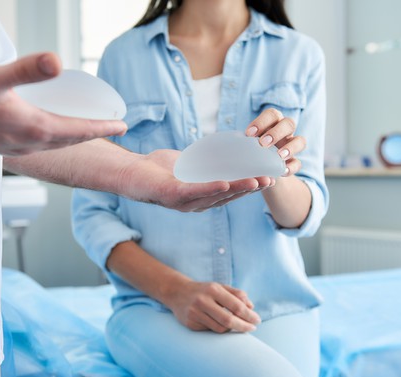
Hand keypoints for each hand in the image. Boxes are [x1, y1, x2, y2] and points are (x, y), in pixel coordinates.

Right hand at [0, 52, 126, 155]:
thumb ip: (25, 70)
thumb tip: (56, 62)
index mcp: (34, 128)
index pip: (79, 130)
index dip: (103, 127)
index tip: (123, 125)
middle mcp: (31, 143)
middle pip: (74, 140)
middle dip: (96, 133)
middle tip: (116, 127)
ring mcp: (20, 148)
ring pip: (60, 144)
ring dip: (79, 137)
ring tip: (91, 129)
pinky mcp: (9, 147)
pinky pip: (45, 145)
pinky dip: (60, 138)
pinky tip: (56, 130)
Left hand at [118, 148, 273, 211]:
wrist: (130, 172)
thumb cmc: (158, 168)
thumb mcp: (188, 163)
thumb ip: (205, 161)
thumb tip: (225, 149)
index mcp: (201, 197)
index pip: (230, 192)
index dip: (250, 187)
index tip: (269, 179)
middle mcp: (195, 204)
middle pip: (228, 196)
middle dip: (250, 189)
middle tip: (270, 180)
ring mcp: (184, 202)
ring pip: (215, 195)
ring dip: (236, 189)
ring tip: (254, 182)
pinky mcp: (171, 195)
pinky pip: (193, 192)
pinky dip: (209, 188)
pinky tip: (224, 182)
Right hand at [166, 280, 260, 332]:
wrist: (178, 292)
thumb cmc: (204, 290)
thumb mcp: (220, 287)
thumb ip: (237, 294)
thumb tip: (251, 307)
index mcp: (213, 289)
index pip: (236, 306)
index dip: (249, 315)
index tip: (257, 320)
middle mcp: (203, 301)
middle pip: (229, 320)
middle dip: (243, 326)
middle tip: (252, 328)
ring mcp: (195, 313)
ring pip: (220, 328)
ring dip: (232, 328)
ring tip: (237, 325)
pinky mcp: (190, 323)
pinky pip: (210, 330)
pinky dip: (219, 328)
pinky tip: (222, 324)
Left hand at [245, 108, 305, 176]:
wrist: (258, 170)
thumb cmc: (248, 151)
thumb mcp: (243, 144)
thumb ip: (239, 142)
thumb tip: (219, 145)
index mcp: (272, 122)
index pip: (272, 114)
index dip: (262, 121)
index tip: (249, 134)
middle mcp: (284, 132)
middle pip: (289, 123)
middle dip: (276, 132)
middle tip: (263, 143)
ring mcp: (291, 146)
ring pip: (300, 141)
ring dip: (290, 147)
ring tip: (279, 156)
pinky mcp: (294, 162)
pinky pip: (298, 163)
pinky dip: (292, 167)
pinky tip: (282, 172)